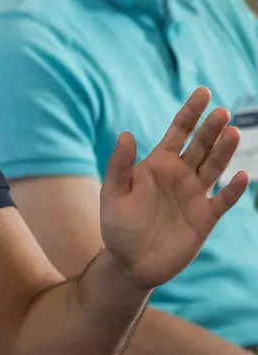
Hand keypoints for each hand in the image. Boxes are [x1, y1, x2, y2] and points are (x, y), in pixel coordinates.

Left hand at [99, 87, 248, 288]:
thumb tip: (126, 134)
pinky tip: (241, 175)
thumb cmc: (117, 225)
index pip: (178, 132)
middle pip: (201, 146)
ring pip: (215, 167)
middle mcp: (180, 175)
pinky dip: (234, 189)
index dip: (190, 112)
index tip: (204, 91)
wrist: (130, 262)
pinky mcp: (205, 217)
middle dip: (211, 128)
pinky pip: (224, 200)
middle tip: (221, 111)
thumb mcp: (113, 194)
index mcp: (158, 164)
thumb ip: (120, 166)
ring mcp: (195, 195)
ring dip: (224, 151)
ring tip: (233, 132)